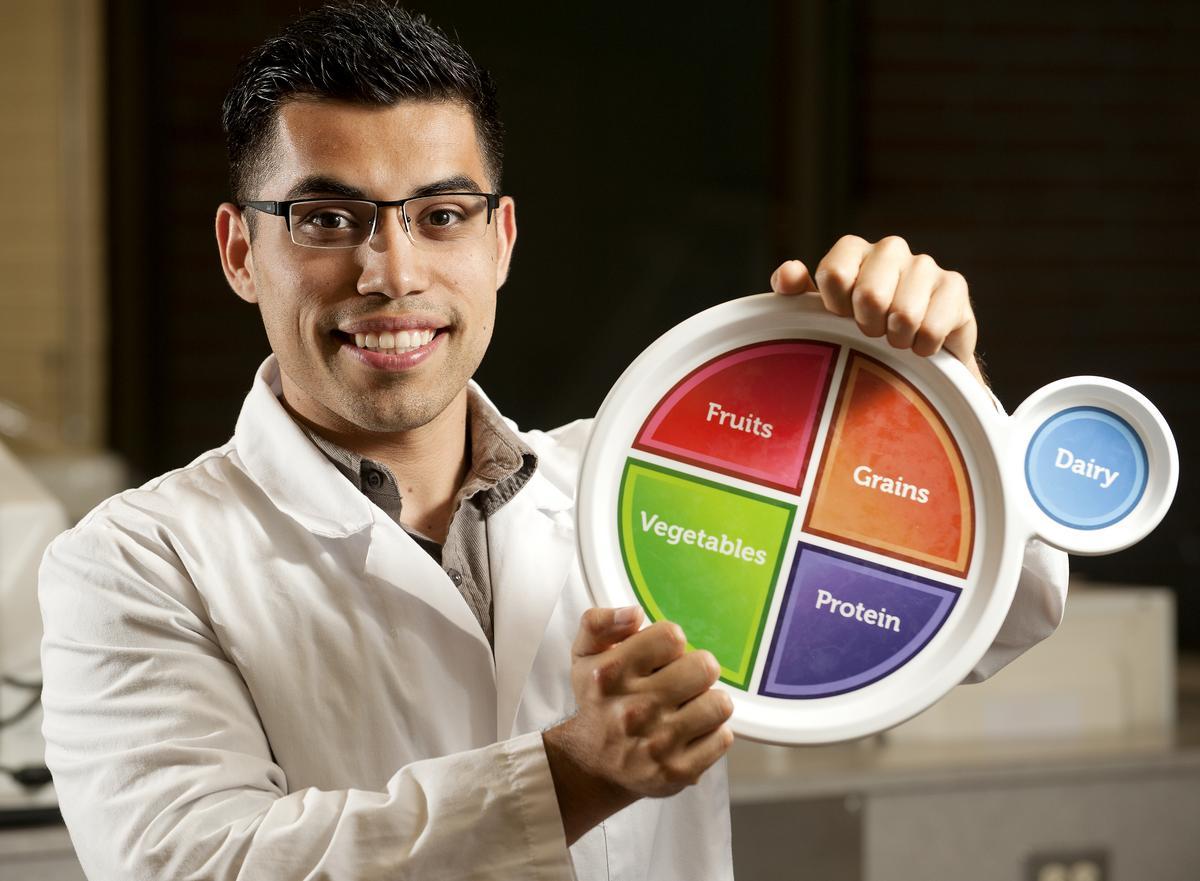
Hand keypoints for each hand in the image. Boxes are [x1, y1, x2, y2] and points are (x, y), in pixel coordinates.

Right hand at [542, 606, 733, 844]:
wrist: (592, 764)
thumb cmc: (598, 701)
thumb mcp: (584, 655)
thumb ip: (599, 623)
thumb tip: (635, 613)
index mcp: (610, 675)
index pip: (672, 636)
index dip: (670, 643)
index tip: (660, 657)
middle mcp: (634, 709)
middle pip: (704, 666)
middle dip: (696, 670)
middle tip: (681, 681)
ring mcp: (658, 744)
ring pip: (719, 703)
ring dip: (708, 701)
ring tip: (689, 706)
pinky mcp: (678, 771)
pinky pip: (723, 737)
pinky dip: (712, 732)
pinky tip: (691, 732)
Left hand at [770, 235, 985, 385]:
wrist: (914, 356)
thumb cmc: (858, 330)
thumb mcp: (818, 315)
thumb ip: (794, 294)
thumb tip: (789, 273)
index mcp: (853, 251)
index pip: (835, 272)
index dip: (837, 306)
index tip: (841, 318)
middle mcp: (890, 249)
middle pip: (870, 294)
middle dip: (868, 326)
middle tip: (872, 333)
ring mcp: (925, 265)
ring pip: (904, 314)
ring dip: (897, 340)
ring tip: (896, 340)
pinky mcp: (955, 286)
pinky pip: (932, 327)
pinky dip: (923, 347)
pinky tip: (921, 344)